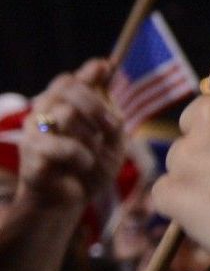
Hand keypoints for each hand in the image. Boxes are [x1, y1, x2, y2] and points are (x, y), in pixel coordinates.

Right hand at [18, 59, 123, 211]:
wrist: (68, 203)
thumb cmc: (90, 169)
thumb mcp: (110, 140)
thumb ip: (110, 112)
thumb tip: (108, 71)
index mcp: (60, 109)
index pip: (70, 80)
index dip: (89, 72)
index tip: (107, 67)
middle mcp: (43, 115)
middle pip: (68, 87)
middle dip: (98, 104)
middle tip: (114, 127)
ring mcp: (34, 133)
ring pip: (67, 113)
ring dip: (92, 135)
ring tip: (95, 154)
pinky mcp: (33, 154)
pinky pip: (64, 146)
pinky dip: (82, 156)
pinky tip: (84, 165)